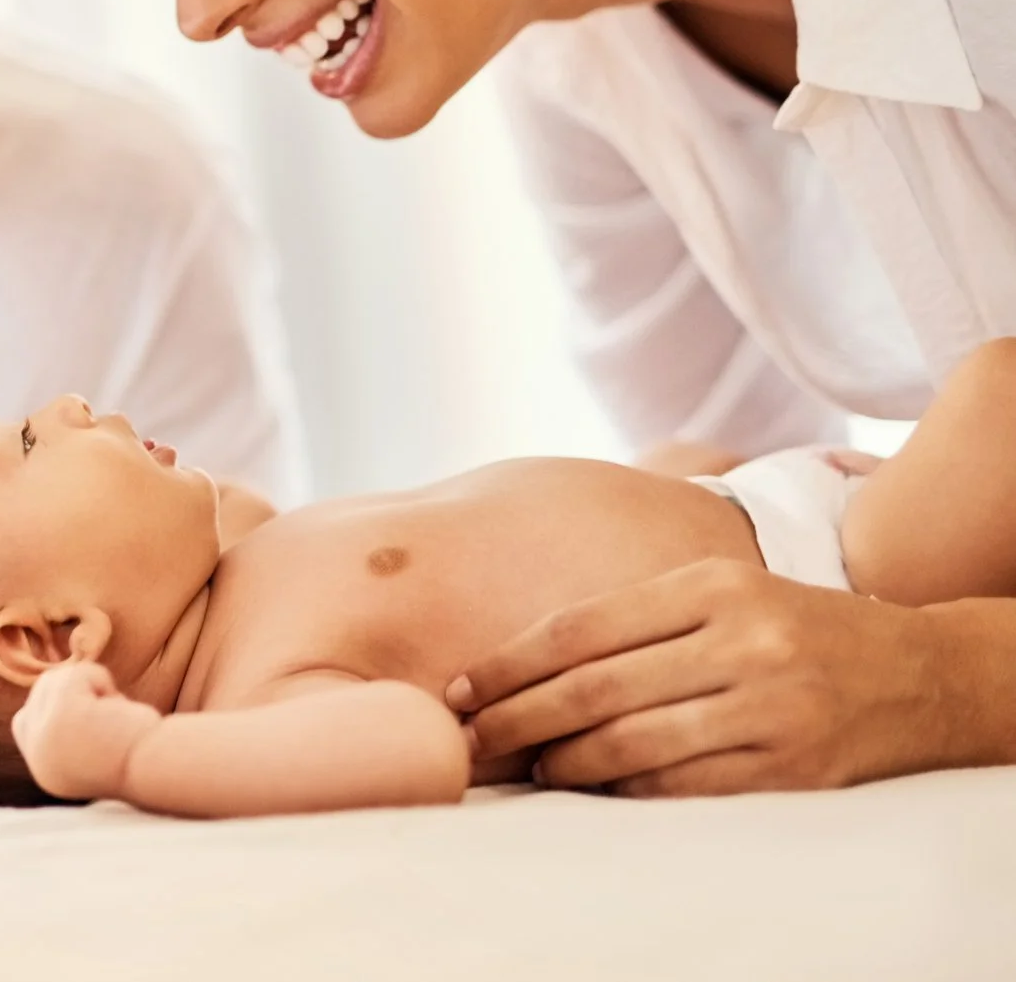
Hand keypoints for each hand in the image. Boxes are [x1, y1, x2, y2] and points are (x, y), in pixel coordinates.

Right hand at [12, 661, 160, 800]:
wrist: (161, 769)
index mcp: (48, 773)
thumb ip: (72, 725)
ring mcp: (45, 736)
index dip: (48, 704)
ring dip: (91, 686)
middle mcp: (40, 759)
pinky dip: (100, 679)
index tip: (83, 704)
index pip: (24, 723)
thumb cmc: (144, 757)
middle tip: (109, 712)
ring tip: (116, 713)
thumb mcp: (96, 747)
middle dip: (73, 690)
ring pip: (56, 679)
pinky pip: (75, 673)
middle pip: (40, 694)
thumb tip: (65, 686)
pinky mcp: (60, 713)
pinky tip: (119, 707)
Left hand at [450, 558, 942, 795]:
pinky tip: (591, 787)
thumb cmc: (788, 625)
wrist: (917, 672)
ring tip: (528, 767)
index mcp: (711, 585)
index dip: (508, 664)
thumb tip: (519, 658)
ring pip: (632, 744)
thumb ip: (631, 613)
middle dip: (516, 718)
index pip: (580, 628)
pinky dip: (624, 791)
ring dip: (563, 763)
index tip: (459, 691)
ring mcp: (769, 708)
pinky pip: (683, 786)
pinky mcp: (792, 769)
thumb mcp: (719, 587)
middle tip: (469, 740)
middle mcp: (740, 641)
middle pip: (595, 688)